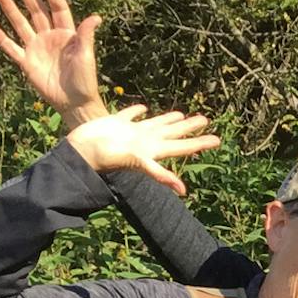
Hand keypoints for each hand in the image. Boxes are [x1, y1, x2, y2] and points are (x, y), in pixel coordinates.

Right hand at [0, 0, 106, 126]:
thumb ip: (86, 36)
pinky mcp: (27, 62)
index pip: (58, 9)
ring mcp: (36, 49)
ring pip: (21, 25)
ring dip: (11, 10)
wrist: (75, 103)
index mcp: (66, 34)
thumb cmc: (85, 80)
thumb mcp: (86, 56)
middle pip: (37, 12)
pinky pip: (11, 48)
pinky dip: (2, 39)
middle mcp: (49, 38)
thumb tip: (96, 17)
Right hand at [65, 106, 218, 194]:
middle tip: (205, 119)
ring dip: (169, 119)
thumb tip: (183, 190)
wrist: (79, 152)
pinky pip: (131, 114)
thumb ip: (159, 174)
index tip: (217, 140)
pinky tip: (143, 107)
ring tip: (181, 114)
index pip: (183, 146)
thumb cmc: (107, 157)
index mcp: (153, 150)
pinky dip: (138, 111)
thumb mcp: (137, 164)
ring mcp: (131, 132)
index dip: (200, 142)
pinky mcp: (116, 122)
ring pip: (155, 123)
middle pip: (173, 133)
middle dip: (190, 127)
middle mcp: (145, 141)